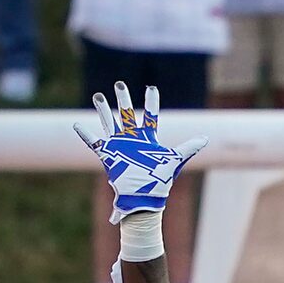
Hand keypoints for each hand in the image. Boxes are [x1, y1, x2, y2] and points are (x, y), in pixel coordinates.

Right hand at [74, 81, 206, 220]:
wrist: (145, 198)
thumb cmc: (160, 181)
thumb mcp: (175, 160)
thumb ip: (189, 148)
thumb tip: (206, 139)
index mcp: (147, 139)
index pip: (150, 116)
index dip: (151, 102)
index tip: (151, 87)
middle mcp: (132, 140)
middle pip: (126, 114)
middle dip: (123, 99)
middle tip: (119, 84)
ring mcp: (119, 146)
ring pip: (110, 123)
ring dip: (103, 109)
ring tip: (98, 95)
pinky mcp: (108, 156)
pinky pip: (94, 143)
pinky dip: (86, 135)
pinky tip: (77, 124)